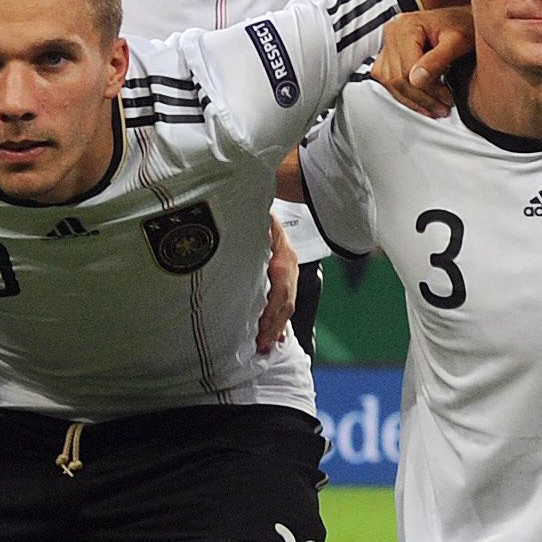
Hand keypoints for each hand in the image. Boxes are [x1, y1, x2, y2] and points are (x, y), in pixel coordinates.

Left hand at [256, 217, 299, 354]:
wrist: (281, 195)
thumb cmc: (258, 209)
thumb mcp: (258, 219)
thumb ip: (257, 231)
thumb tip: (252, 236)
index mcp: (282, 255)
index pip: (281, 290)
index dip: (272, 313)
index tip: (260, 330)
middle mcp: (288, 264)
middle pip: (286, 302)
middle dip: (274, 326)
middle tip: (262, 346)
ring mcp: (288, 269)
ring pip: (287, 304)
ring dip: (277, 326)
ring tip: (266, 345)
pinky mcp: (283, 274)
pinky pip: (285, 300)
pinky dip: (280, 319)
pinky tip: (277, 335)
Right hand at [371, 9, 473, 117]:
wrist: (464, 18)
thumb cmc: (463, 24)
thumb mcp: (458, 40)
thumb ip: (438, 59)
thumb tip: (417, 80)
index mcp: (406, 26)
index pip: (407, 68)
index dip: (427, 89)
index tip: (447, 99)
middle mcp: (393, 32)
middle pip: (397, 78)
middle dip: (421, 98)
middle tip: (443, 108)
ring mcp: (388, 43)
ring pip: (390, 82)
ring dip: (412, 100)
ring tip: (435, 108)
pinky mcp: (389, 54)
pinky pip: (388, 80)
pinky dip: (404, 93)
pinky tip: (421, 101)